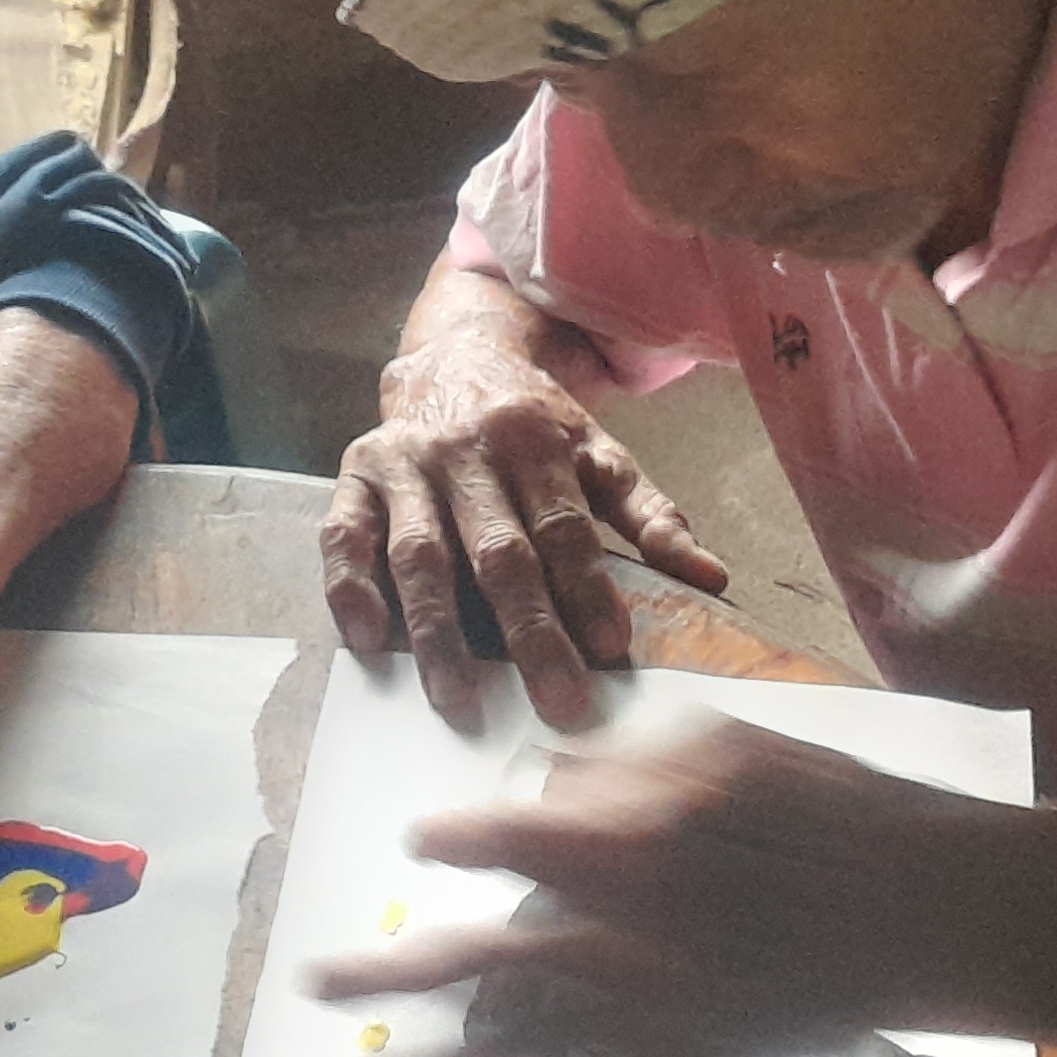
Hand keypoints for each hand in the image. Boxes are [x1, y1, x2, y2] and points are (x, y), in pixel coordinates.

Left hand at [312, 716, 1018, 1056]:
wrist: (928, 907)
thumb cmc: (833, 809)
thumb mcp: (725, 745)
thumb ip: (624, 767)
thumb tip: (550, 781)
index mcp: (622, 840)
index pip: (506, 838)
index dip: (456, 841)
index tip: (421, 847)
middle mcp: (618, 933)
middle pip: (473, 959)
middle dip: (386, 974)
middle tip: (313, 986)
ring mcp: (650, 1012)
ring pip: (509, 1050)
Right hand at [321, 327, 723, 728]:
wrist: (455, 355)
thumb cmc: (535, 423)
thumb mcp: (599, 454)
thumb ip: (651, 515)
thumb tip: (712, 578)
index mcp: (536, 443)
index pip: (564, 527)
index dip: (587, 588)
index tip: (610, 648)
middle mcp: (467, 451)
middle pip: (498, 551)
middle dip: (528, 631)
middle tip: (556, 701)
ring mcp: (407, 464)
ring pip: (421, 554)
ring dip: (437, 630)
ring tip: (458, 699)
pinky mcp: (357, 474)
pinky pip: (344, 534)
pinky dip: (350, 586)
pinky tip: (369, 638)